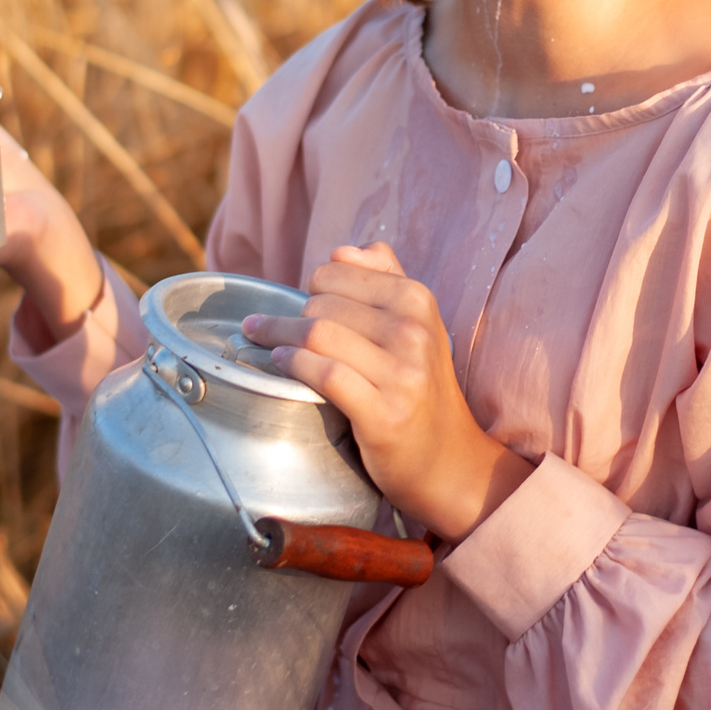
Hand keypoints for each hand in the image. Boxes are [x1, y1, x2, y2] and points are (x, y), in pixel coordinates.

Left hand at [238, 243, 533, 540]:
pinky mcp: (383, 413)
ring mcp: (401, 373)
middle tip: (279, 332)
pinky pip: (323, 375)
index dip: (311, 288)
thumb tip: (343, 250)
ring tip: (262, 341)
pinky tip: (280, 363)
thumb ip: (385, 277)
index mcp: (418, 299)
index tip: (304, 307)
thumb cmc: (421, 386)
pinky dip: (293, 365)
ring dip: (278, 335)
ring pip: (317, 335)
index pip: (336, 272)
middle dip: (291, 315)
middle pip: (320, 303)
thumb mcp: (417, 323)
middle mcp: (413, 330)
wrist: (448, 458)